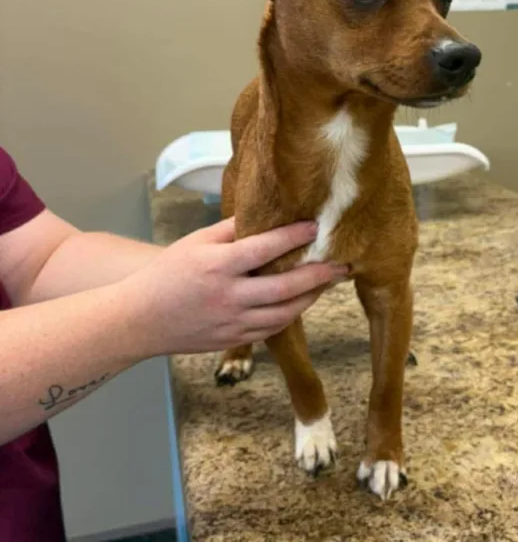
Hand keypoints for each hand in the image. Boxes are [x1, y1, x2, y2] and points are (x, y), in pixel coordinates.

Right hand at [122, 218, 345, 356]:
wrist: (139, 320)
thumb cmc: (168, 274)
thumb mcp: (196, 242)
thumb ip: (231, 229)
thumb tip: (265, 214)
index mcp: (217, 266)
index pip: (264, 249)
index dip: (293, 236)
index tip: (316, 225)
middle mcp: (228, 296)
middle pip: (284, 287)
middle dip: (318, 275)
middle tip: (342, 264)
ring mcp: (232, 323)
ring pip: (284, 314)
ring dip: (311, 298)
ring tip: (329, 282)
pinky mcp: (233, 340)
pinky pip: (271, 329)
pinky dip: (292, 315)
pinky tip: (304, 301)